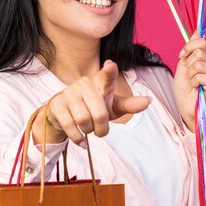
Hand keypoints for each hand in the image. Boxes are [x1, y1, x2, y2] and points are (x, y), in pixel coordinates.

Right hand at [32, 60, 151, 147]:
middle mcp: (84, 84)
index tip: (111, 65)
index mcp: (100, 82)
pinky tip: (81, 140)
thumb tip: (149, 101)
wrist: (64, 115)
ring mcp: (69, 93)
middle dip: (101, 128)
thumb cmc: (93, 108)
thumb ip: (130, 104)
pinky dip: (78, 138)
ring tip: (88, 129)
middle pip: (99, 113)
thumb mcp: (113, 107)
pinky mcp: (57, 105)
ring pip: (84, 120)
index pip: (107, 76)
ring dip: (89, 131)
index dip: (109, 71)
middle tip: (100, 130)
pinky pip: (70, 126)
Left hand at [173, 31, 205, 131]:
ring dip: (190, 74)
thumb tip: (197, 31)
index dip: (188, 47)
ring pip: (198, 64)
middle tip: (189, 74)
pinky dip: (194, 82)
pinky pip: (200, 75)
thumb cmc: (184, 86)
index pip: (201, 41)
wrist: (184, 103)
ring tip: (193, 82)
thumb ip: (191, 48)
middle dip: (188, 64)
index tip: (182, 56)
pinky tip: (197, 87)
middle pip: (199, 52)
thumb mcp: (183, 63)